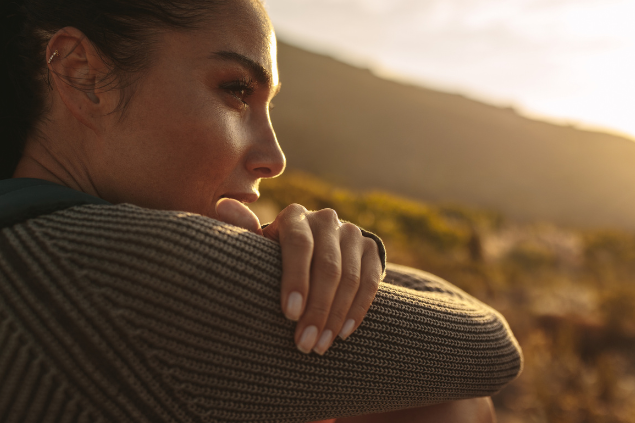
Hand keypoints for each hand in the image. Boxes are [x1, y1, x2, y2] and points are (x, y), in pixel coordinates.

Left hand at [216, 199, 382, 354]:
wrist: (313, 248)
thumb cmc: (275, 255)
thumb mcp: (259, 245)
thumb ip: (243, 230)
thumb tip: (223, 206)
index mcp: (294, 216)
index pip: (299, 245)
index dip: (296, 280)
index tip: (289, 314)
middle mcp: (326, 219)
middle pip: (327, 266)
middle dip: (316, 309)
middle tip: (305, 344)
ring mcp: (351, 232)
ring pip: (350, 277)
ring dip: (336, 316)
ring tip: (320, 345)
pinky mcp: (371, 248)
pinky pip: (370, 281)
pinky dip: (358, 309)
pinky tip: (343, 332)